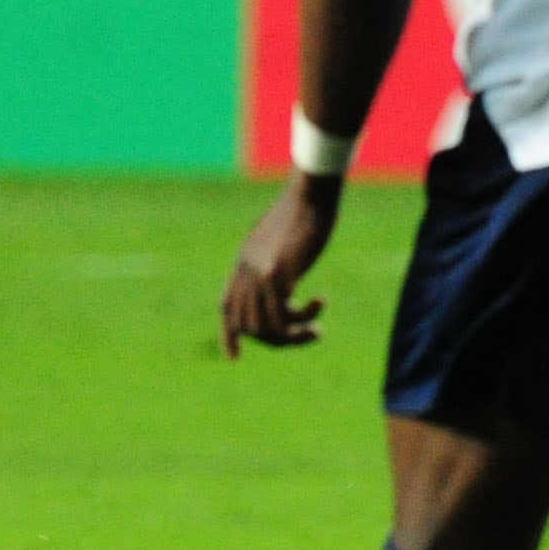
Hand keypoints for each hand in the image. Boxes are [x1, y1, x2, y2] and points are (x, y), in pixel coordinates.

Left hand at [221, 175, 340, 354]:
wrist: (311, 191)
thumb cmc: (305, 209)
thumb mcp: (282, 238)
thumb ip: (275, 258)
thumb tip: (281, 279)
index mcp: (244, 262)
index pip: (227, 307)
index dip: (229, 335)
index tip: (235, 358)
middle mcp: (246, 271)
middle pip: (247, 326)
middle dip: (277, 340)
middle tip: (310, 332)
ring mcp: (260, 272)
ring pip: (265, 326)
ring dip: (294, 334)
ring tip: (318, 327)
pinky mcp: (278, 272)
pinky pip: (283, 312)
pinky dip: (305, 316)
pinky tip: (322, 300)